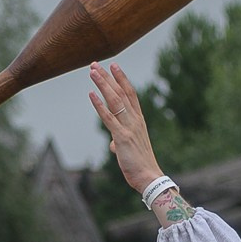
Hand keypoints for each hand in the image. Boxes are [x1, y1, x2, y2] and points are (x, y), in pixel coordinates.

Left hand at [88, 63, 161, 193]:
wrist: (149, 178)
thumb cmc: (139, 165)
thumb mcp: (129, 150)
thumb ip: (120, 142)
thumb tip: (113, 143)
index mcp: (138, 121)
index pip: (130, 95)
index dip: (121, 79)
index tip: (114, 66)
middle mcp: (135, 120)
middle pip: (121, 93)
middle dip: (108, 77)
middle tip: (96, 64)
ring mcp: (129, 127)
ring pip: (115, 101)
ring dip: (103, 85)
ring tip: (93, 72)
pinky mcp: (122, 137)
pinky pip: (109, 118)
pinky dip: (99, 105)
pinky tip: (91, 94)